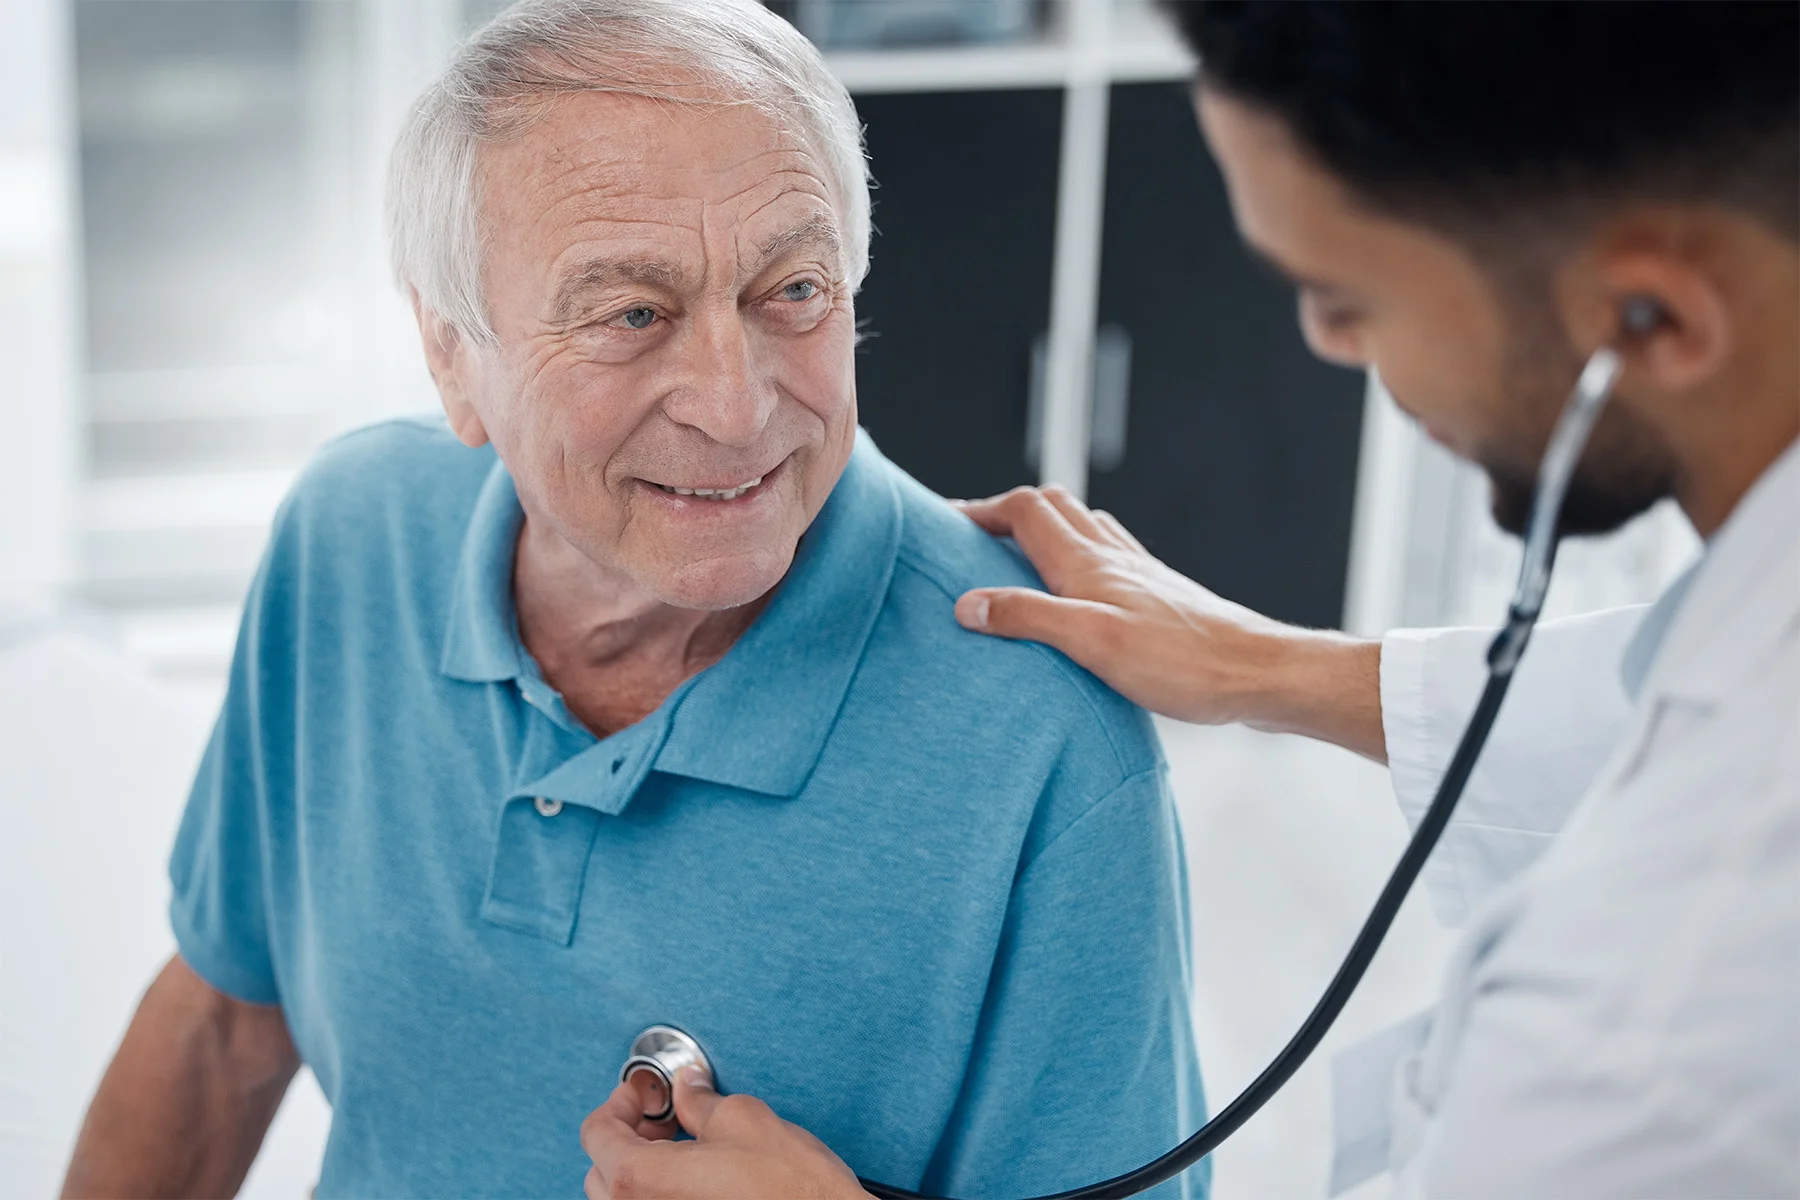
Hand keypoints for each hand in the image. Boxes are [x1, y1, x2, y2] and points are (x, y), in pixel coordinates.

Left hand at [581, 1068, 867, 1199]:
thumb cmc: (790, 1188)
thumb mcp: (743, 1120)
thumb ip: (700, 1100)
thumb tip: (688, 1087)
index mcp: (639, 1180)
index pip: (597, 1134)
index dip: (620, 1102)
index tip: (643, 1092)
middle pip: (602, 1171)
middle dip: (628, 1136)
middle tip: (664, 1115)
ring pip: (625, 1199)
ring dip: (642, 1167)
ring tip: (683, 1146)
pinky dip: (663, 1191)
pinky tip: (697, 1177)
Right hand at [952, 486, 1384, 759]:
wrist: (1258, 675)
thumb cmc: (1182, 663)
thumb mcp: (1092, 642)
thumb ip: (1028, 618)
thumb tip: (967, 604)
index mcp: (1088, 562)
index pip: (1025, 509)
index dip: (981, 509)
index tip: (944, 524)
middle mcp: (1113, 557)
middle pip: (1053, 507)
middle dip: (1007, 512)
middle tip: (973, 536)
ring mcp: (1139, 575)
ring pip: (1082, 529)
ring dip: (1044, 530)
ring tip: (1016, 558)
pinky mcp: (1158, 597)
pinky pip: (1109, 557)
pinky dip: (1080, 556)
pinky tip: (1082, 590)